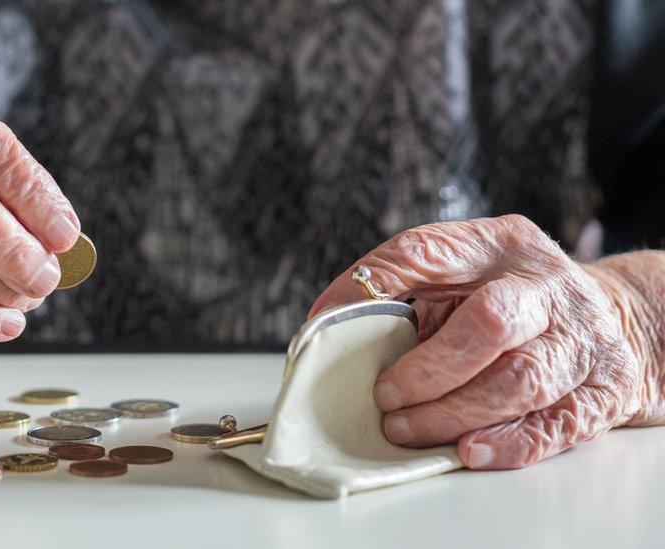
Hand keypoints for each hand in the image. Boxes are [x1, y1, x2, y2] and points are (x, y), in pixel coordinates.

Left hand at [308, 215, 650, 469]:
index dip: (371, 286)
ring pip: (520, 381)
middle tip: (384, 395)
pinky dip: (506, 443)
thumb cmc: (512, 300)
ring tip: (406, 429)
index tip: (326, 323)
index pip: (426, 251)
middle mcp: (545, 286)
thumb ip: (408, 294)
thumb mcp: (465, 275)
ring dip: (452, 413)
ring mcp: (580, 338)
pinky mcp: (602, 389)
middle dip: (428, 369)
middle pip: (489, 323)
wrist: (615, 319)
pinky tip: (467, 450)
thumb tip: (328, 329)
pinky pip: (554, 424)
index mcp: (498, 245)